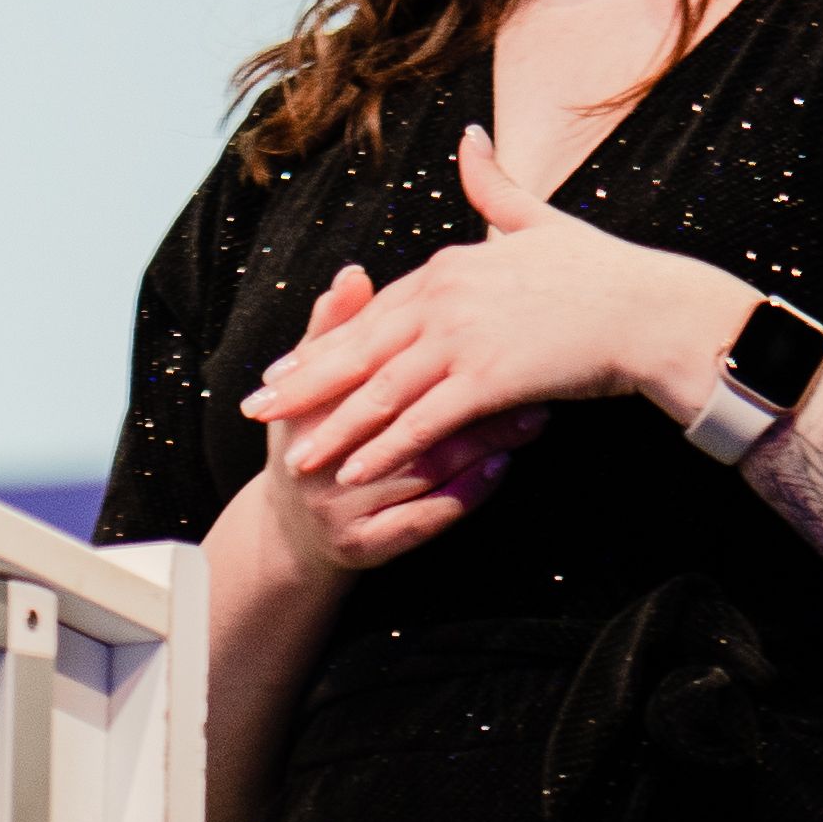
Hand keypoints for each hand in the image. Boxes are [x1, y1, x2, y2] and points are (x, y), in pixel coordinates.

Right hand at [244, 262, 546, 576]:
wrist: (291, 536)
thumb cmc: (316, 441)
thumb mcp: (313, 387)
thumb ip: (334, 330)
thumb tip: (353, 274)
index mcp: (309, 413)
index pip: (371, 372)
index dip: (427, 349)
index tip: (485, 326)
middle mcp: (319, 462)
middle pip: (403, 421)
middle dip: (467, 397)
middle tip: (527, 374)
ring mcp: (340, 508)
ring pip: (421, 471)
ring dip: (480, 444)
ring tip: (531, 418)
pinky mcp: (364, 547)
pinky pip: (424, 520)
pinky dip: (465, 494)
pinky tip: (501, 470)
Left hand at [245, 124, 758, 491]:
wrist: (655, 312)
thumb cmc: (605, 272)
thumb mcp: (539, 220)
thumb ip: (494, 187)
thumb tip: (470, 138)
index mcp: (450, 265)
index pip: (374, 311)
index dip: (327, 342)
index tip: (287, 366)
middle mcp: (446, 298)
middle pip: (360, 348)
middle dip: (305, 382)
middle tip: (258, 407)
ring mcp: (465, 338)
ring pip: (382, 389)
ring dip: (334, 427)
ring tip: (296, 455)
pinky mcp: (490, 377)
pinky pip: (425, 420)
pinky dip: (386, 448)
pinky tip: (356, 472)